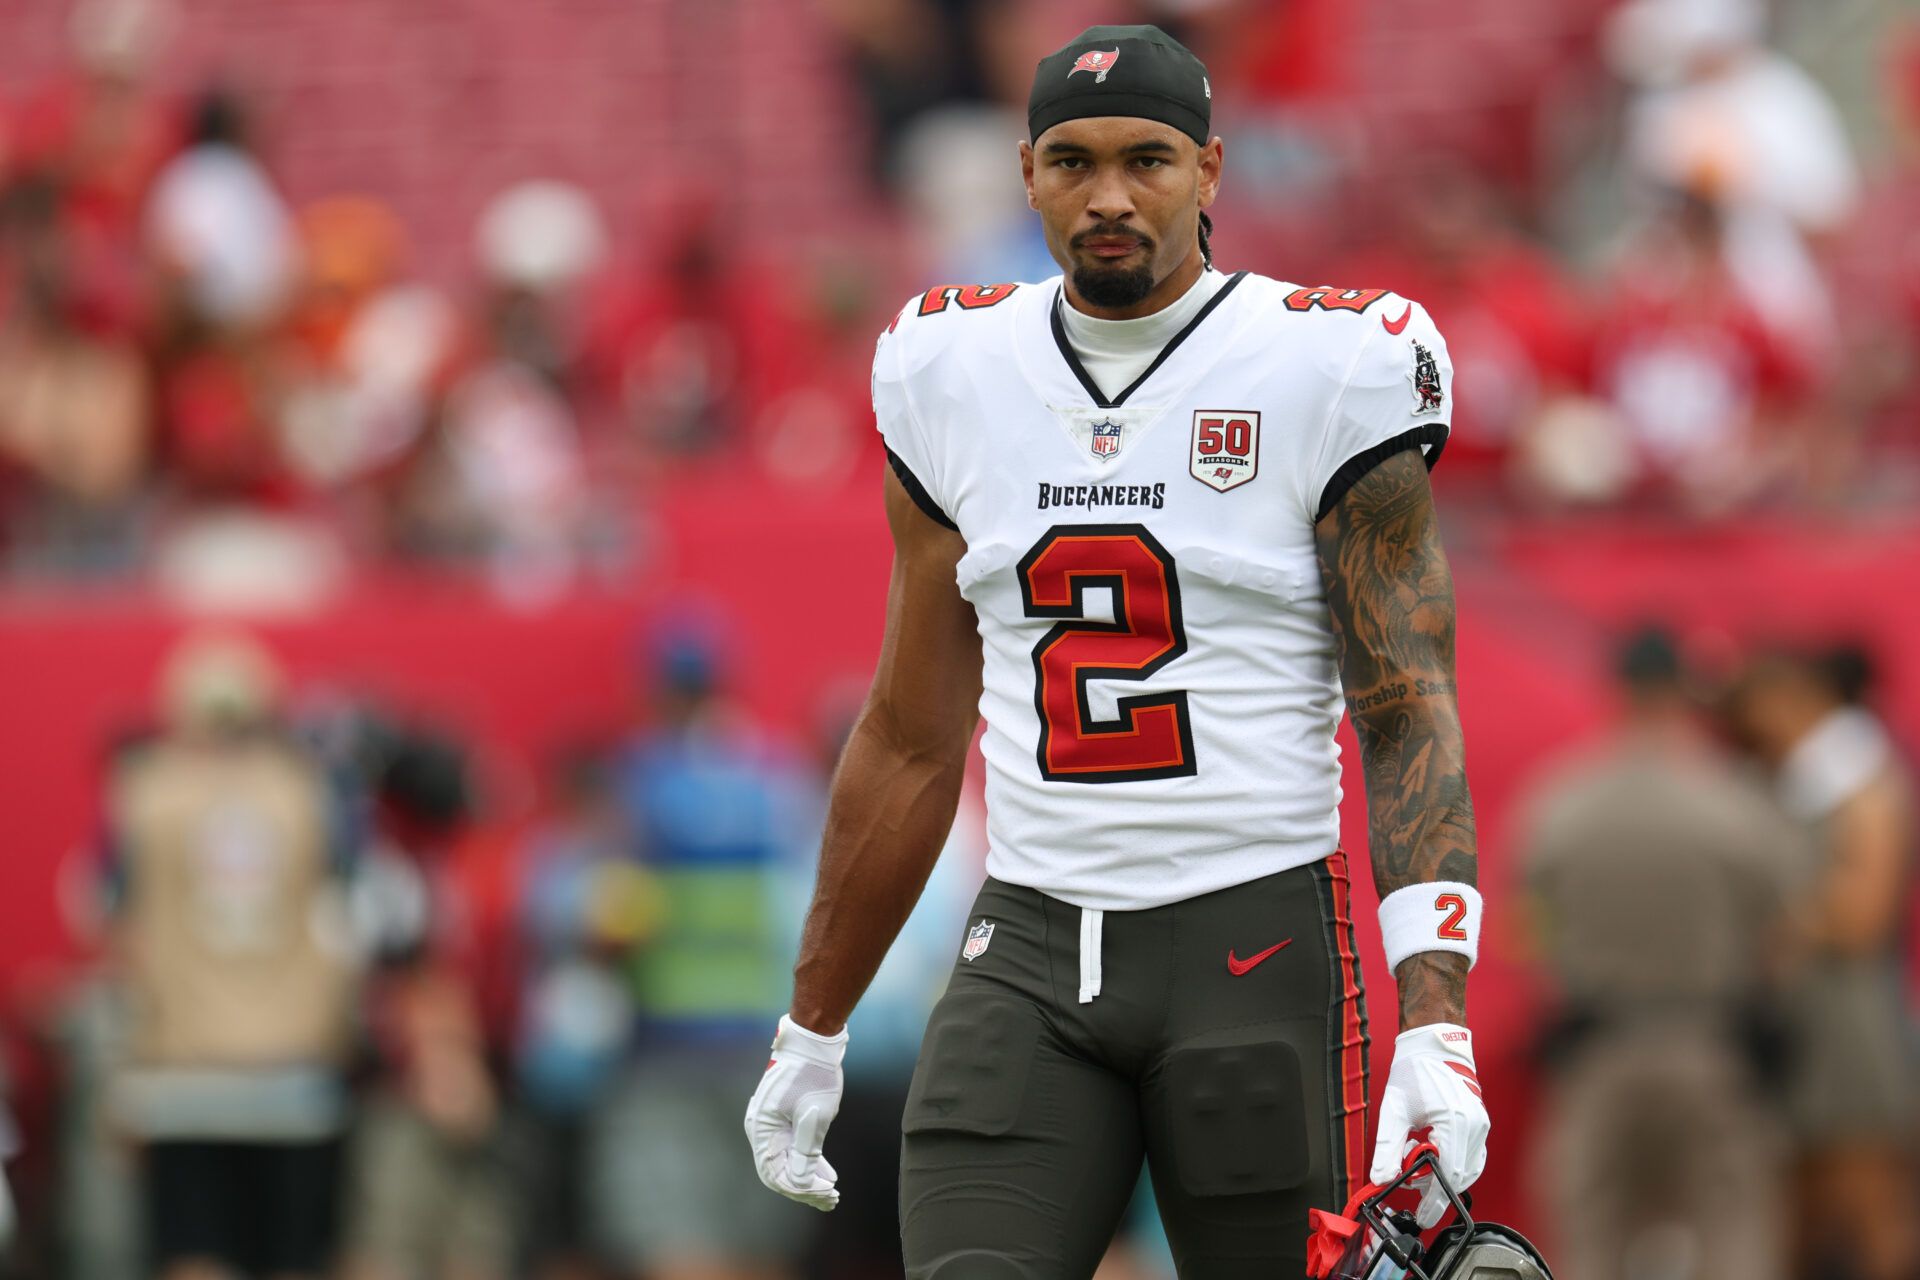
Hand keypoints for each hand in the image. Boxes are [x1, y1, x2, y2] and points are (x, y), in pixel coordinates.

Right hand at [744, 1014, 847, 1209]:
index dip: (800, 1188)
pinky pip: (793, 1149)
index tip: (825, 1193)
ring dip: (809, 1178)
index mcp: (761, 1128)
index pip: (775, 1173)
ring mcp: (771, 1125)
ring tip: (832, 1192)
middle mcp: (761, 1130)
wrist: (813, 1042)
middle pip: (780, 1171)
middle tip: (832, 1199)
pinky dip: (809, 1162)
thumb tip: (801, 1184)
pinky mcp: (784, 1121)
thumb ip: (806, 1151)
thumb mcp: (814, 1115)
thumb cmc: (813, 1074)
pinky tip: (828, 1175)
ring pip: (787, 1162)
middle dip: (806, 1188)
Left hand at [1369, 1023, 1487, 1226]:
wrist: (1432, 1044)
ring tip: (1415, 1165)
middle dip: (1436, 1189)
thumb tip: (1381, 1178)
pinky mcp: (1480, 1122)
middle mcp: (1474, 1126)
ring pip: (1468, 1169)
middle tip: (1412, 1190)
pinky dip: (1453, 1163)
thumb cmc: (1414, 1070)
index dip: (1435, 1200)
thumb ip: (1387, 1147)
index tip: (1423, 1217)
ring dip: (1443, 1175)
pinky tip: (1431, 1153)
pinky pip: (1472, 1156)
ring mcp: (1481, 1124)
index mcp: (1454, 1122)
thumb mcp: (1393, 1110)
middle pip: (1460, 1176)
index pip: (1448, 1175)